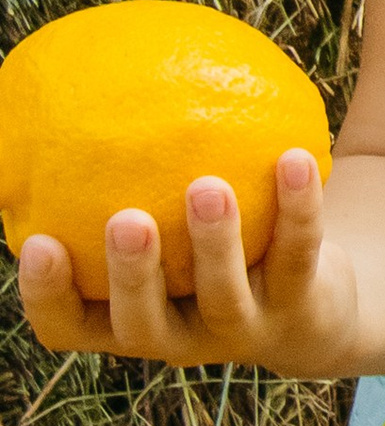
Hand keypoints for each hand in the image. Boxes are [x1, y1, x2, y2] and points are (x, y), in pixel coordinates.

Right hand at [14, 150, 359, 378]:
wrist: (307, 309)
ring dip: (214, 240)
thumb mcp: (161, 228)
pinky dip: (297, 206)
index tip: (37, 242)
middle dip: (132, 274)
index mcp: (126, 321)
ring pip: (222, 293)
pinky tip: (292, 157)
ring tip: (207, 185)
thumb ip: (127, 182)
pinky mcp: (297, 307)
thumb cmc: (205, 252)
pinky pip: (296, 251)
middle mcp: (176, 338)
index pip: (68, 326)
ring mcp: (237, 330)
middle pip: (140, 322)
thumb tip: (86, 87)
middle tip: (127, 220)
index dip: (47, 295)